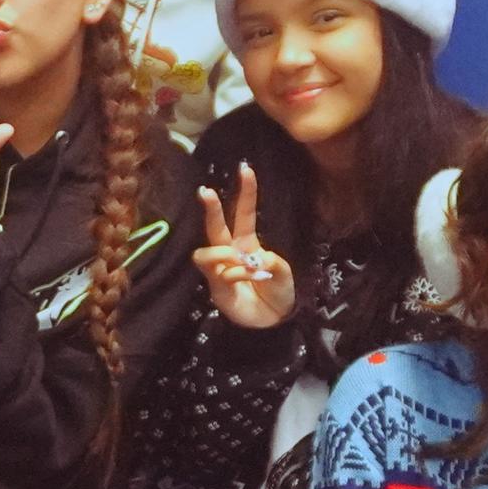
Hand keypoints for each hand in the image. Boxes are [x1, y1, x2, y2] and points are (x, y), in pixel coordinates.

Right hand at [191, 168, 294, 329]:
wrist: (273, 320)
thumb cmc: (279, 292)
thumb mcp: (283, 271)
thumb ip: (269, 261)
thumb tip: (248, 260)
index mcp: (248, 243)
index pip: (244, 213)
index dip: (246, 192)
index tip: (245, 168)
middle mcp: (230, 253)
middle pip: (216, 227)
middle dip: (210, 209)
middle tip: (205, 191)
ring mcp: (220, 270)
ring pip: (206, 251)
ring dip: (223, 253)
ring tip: (241, 262)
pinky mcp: (216, 288)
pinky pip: (219, 273)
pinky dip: (235, 274)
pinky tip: (248, 280)